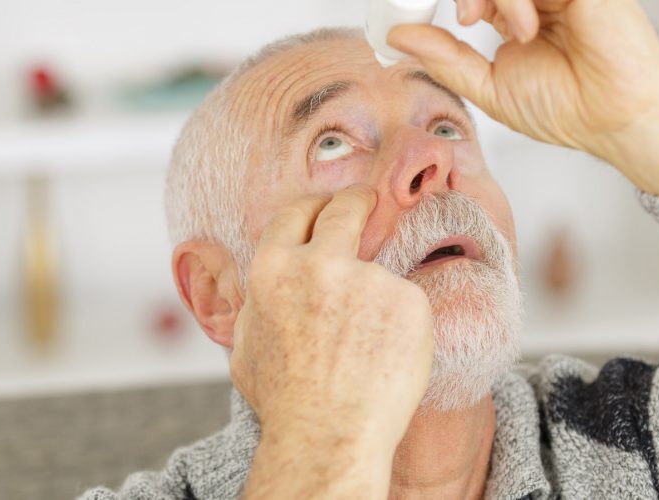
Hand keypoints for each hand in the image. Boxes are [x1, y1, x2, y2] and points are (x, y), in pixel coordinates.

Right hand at [233, 185, 434, 497]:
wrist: (329, 436)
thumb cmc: (285, 403)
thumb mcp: (248, 345)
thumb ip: (261, 304)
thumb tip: (266, 288)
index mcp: (273, 269)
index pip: (298, 212)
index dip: (315, 207)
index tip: (329, 207)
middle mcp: (320, 263)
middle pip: (346, 210)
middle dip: (358, 202)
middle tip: (368, 203)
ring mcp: (369, 279)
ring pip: (378, 274)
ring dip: (376, 298)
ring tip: (365, 351)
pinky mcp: (409, 299)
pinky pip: (407, 304)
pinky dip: (402, 326)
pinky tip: (387, 360)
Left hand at [389, 0, 658, 194]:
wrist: (616, 120)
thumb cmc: (570, 108)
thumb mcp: (490, 87)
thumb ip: (446, 59)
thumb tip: (400, 38)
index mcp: (517, 14)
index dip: (455, 2)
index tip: (422, 18)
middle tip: (464, 21)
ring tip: (502, 30)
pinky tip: (527, 26)